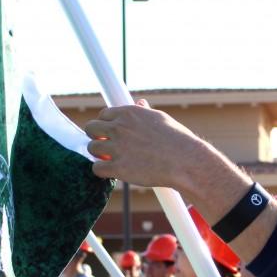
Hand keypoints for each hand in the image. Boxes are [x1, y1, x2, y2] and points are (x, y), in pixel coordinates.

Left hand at [85, 104, 214, 188]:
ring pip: (92, 148)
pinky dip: (102, 171)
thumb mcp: (161, 119)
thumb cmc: (178, 140)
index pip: (103, 115)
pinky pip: (97, 168)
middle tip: (107, 147)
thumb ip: (144, 112)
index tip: (112, 135)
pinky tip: (113, 172)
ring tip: (112, 160)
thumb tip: (140, 103)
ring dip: (99, 155)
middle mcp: (120, 127)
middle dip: (97, 137)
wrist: (186, 162)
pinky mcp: (118, 167)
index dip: (106, 126)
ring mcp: (117, 147)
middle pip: (91, 128)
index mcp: (129, 113)